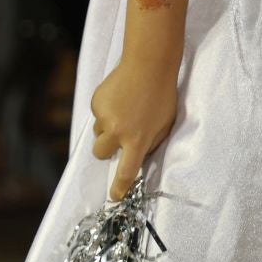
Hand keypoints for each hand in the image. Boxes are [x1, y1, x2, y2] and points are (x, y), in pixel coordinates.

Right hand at [89, 53, 179, 200]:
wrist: (149, 64)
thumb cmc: (163, 95)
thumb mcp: (165, 124)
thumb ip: (151, 143)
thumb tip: (138, 156)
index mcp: (139, 140)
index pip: (126, 172)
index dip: (119, 188)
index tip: (114, 197)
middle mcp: (119, 132)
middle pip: (101, 154)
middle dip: (107, 150)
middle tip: (118, 136)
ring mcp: (105, 117)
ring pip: (98, 132)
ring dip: (108, 127)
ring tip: (125, 108)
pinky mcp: (97, 102)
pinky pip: (98, 114)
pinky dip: (106, 109)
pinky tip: (120, 96)